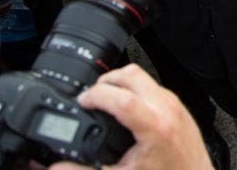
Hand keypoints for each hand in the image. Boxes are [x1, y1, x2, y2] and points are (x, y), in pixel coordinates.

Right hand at [46, 64, 211, 169]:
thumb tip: (58, 168)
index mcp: (156, 127)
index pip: (121, 98)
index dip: (97, 96)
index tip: (83, 101)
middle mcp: (167, 109)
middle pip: (132, 75)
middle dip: (106, 81)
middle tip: (91, 96)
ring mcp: (174, 104)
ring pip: (144, 76)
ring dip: (120, 82)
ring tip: (104, 98)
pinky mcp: (178, 105)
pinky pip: (153, 86)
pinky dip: (134, 89)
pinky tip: (124, 105)